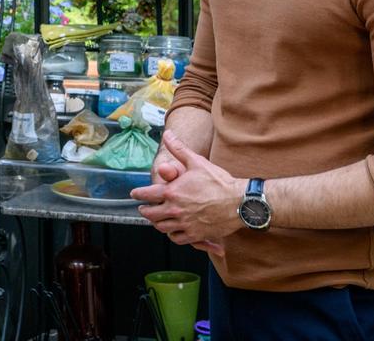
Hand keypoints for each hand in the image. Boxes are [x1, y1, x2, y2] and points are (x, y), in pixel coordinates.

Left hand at [131, 130, 244, 253]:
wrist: (239, 202)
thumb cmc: (219, 181)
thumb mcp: (197, 162)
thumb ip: (179, 149)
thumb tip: (168, 135)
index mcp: (172, 192)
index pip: (147, 195)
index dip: (138, 194)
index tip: (134, 194)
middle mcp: (175, 210)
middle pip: (151, 214)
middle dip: (145, 211)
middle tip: (143, 209)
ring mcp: (185, 224)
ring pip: (162, 227)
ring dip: (157, 223)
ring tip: (156, 220)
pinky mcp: (195, 235)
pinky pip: (177, 238)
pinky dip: (172, 235)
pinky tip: (172, 231)